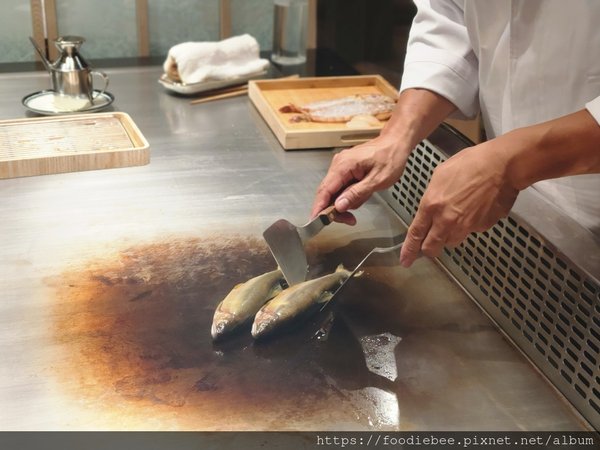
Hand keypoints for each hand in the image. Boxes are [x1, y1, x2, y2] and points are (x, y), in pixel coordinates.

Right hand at [311, 134, 411, 224]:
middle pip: (327, 193)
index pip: (325, 190)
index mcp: (344, 165)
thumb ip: (356, 194)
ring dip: (346, 201)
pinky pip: (341, 186)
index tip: (316, 220)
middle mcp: (338, 164)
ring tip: (364, 198)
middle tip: (350, 220)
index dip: (319, 207)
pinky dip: (349, 194)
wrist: (396, 143)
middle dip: (337, 209)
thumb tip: (339, 206)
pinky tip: (362, 193)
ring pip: (335, 192)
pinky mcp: (345, 169)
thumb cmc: (390, 157)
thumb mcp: (377, 180)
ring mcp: (341, 166)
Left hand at [399, 142, 518, 266]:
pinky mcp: (482, 227)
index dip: (409, 250)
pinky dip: (469, 225)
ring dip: (449, 236)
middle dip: (429, 248)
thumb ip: (432, 197)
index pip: (416, 234)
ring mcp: (466, 226)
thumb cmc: (471, 163)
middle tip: (429, 244)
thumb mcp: (440, 175)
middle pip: (432, 247)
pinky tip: (474, 208)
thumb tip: (431, 208)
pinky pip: (471, 232)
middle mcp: (447, 220)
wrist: (501, 165)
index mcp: (432, 205)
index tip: (405, 260)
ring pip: (452, 241)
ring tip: (456, 217)